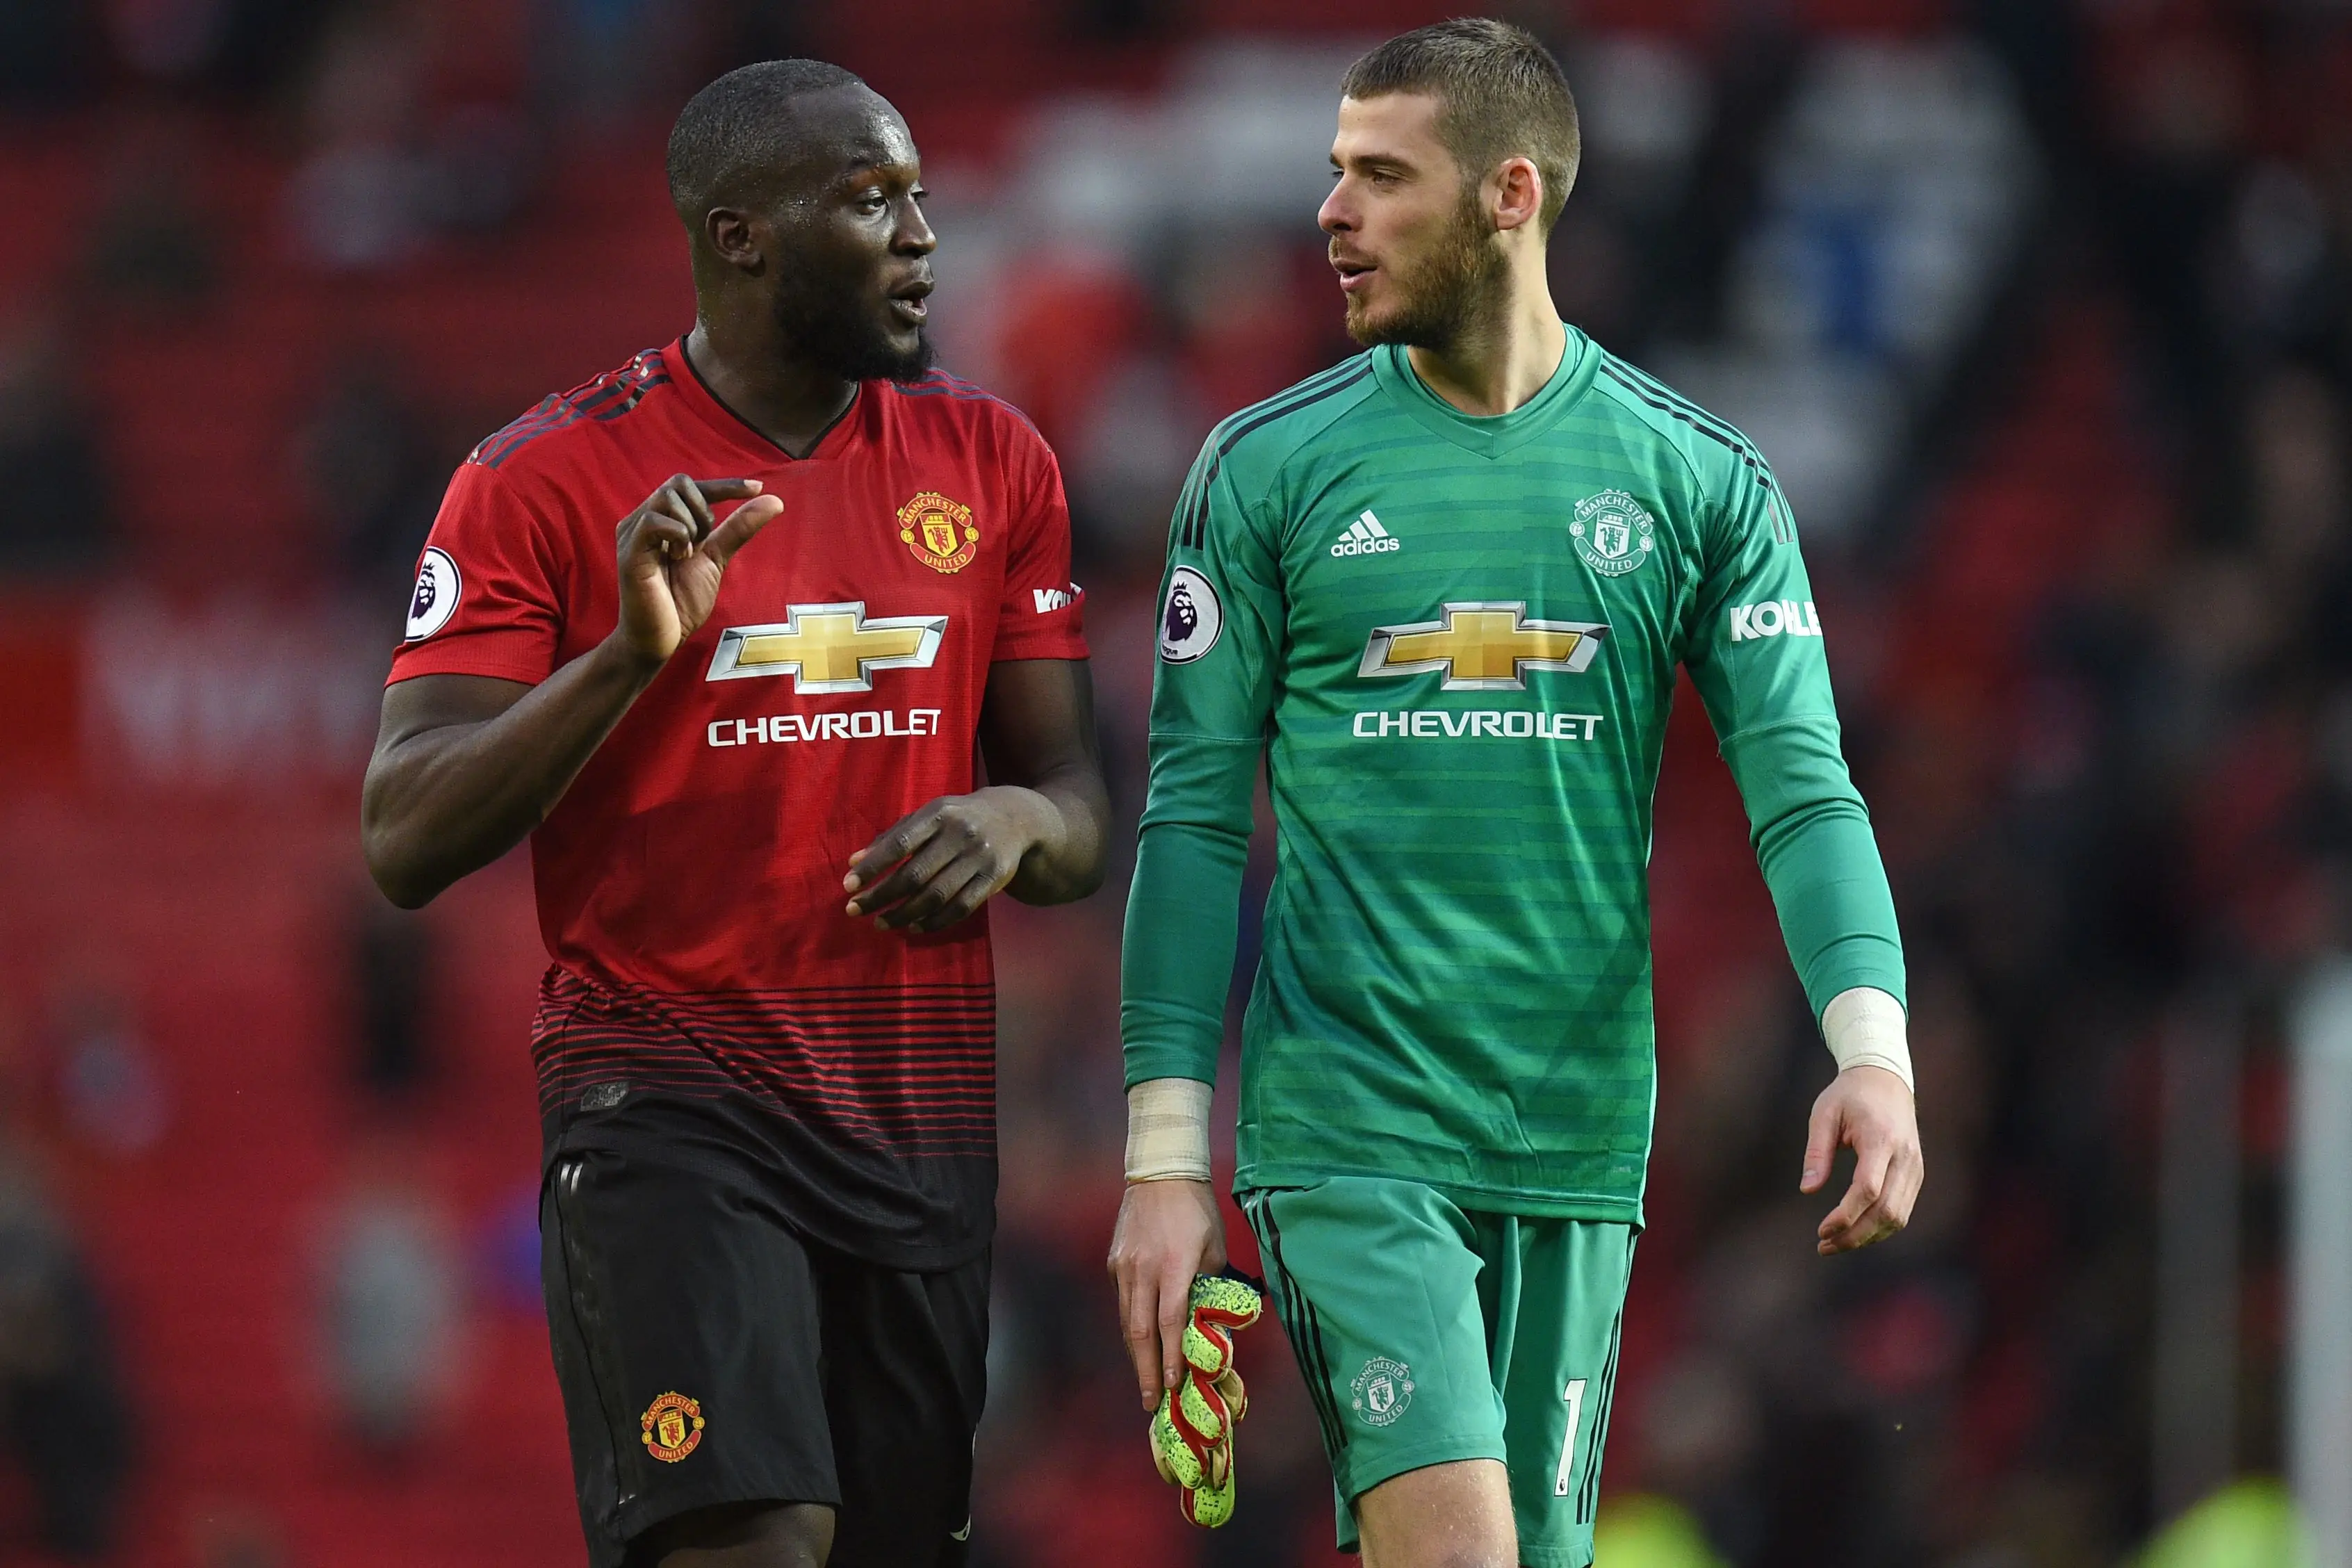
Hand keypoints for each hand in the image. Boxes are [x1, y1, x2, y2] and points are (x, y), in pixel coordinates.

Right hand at [611, 475, 783, 665]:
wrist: (661, 639)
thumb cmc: (681, 601)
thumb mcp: (716, 558)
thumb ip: (739, 528)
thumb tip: (774, 500)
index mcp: (661, 520)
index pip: (690, 486)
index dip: (725, 484)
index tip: (757, 487)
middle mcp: (642, 520)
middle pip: (678, 482)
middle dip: (704, 508)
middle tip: (703, 543)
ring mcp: (633, 534)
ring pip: (667, 496)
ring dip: (691, 524)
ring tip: (687, 555)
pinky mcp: (629, 551)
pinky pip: (654, 521)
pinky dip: (678, 534)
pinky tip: (680, 557)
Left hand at [842, 786, 1059, 931]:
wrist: (1015, 819)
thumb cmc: (958, 818)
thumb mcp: (927, 816)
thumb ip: (891, 837)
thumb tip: (853, 863)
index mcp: (939, 814)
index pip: (900, 843)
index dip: (873, 866)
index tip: (848, 885)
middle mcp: (961, 834)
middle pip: (915, 874)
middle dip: (881, 896)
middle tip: (855, 910)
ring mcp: (980, 858)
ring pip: (936, 895)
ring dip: (904, 914)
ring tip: (881, 923)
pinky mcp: (994, 878)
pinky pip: (961, 908)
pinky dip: (935, 922)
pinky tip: (914, 927)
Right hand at [1107, 1179, 1226, 1411]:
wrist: (1161, 1172)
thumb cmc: (1197, 1209)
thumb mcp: (1214, 1246)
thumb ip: (1209, 1284)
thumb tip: (1209, 1319)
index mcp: (1174, 1265)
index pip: (1169, 1321)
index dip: (1172, 1355)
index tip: (1174, 1384)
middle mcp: (1144, 1269)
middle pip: (1140, 1331)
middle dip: (1147, 1370)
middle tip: (1152, 1401)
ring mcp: (1124, 1266)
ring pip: (1126, 1320)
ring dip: (1136, 1354)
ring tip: (1146, 1381)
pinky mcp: (1114, 1261)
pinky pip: (1122, 1300)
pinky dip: (1130, 1324)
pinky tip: (1139, 1342)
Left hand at [1801, 1064, 1923, 1254]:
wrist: (1885, 1079)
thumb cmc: (1848, 1096)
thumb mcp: (1823, 1114)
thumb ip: (1816, 1152)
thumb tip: (1808, 1189)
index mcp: (1881, 1139)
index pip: (1868, 1188)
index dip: (1846, 1215)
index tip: (1822, 1230)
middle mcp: (1905, 1156)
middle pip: (1886, 1210)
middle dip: (1855, 1235)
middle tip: (1824, 1246)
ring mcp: (1915, 1167)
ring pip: (1898, 1216)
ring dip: (1868, 1236)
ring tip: (1835, 1243)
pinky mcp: (1916, 1174)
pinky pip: (1903, 1210)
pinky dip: (1880, 1227)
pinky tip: (1856, 1231)